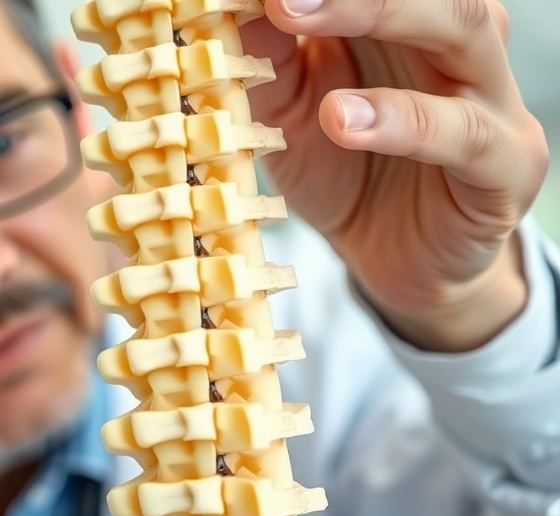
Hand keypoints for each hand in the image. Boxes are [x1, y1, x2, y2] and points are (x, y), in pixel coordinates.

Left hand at [242, 0, 549, 350]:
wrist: (396, 261)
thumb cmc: (343, 172)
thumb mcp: (288, 112)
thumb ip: (269, 60)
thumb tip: (235, 7)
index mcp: (403, 22)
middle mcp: (455, 43)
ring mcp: (491, 98)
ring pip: (465, 29)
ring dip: (380, 13)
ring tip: (293, 20)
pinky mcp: (508, 164)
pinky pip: (467, 133)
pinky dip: (404, 122)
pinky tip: (344, 121)